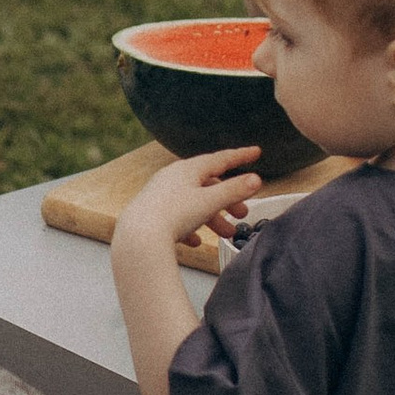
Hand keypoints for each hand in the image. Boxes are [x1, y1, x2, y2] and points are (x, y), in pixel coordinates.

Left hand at [112, 145, 264, 264]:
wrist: (138, 238)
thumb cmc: (172, 216)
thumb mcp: (209, 202)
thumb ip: (234, 191)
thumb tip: (256, 180)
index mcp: (186, 170)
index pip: (220, 159)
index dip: (240, 156)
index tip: (256, 152)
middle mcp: (171, 178)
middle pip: (207, 185)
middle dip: (227, 199)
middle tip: (242, 213)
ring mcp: (160, 196)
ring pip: (193, 203)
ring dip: (212, 218)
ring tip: (226, 234)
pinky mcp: (151, 215)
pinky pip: (176, 219)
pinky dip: (190, 228)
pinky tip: (196, 241)